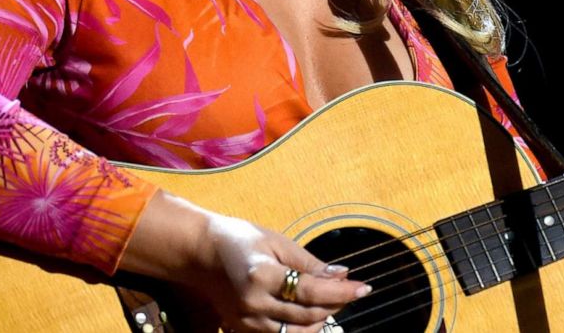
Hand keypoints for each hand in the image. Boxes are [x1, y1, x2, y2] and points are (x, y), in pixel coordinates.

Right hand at [188, 211, 370, 332]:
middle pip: (308, 315)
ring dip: (320, 321)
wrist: (199, 252)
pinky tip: (311, 314)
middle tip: (351, 291)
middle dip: (335, 305)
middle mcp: (254, 304)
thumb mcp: (276, 241)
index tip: (364, 287)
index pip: (311, 292)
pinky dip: (300, 328)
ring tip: (332, 302)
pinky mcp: (242, 328)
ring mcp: (246, 321)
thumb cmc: (238, 239)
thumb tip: (341, 275)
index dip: (342, 292)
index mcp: (262, 276)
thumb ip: (309, 262)